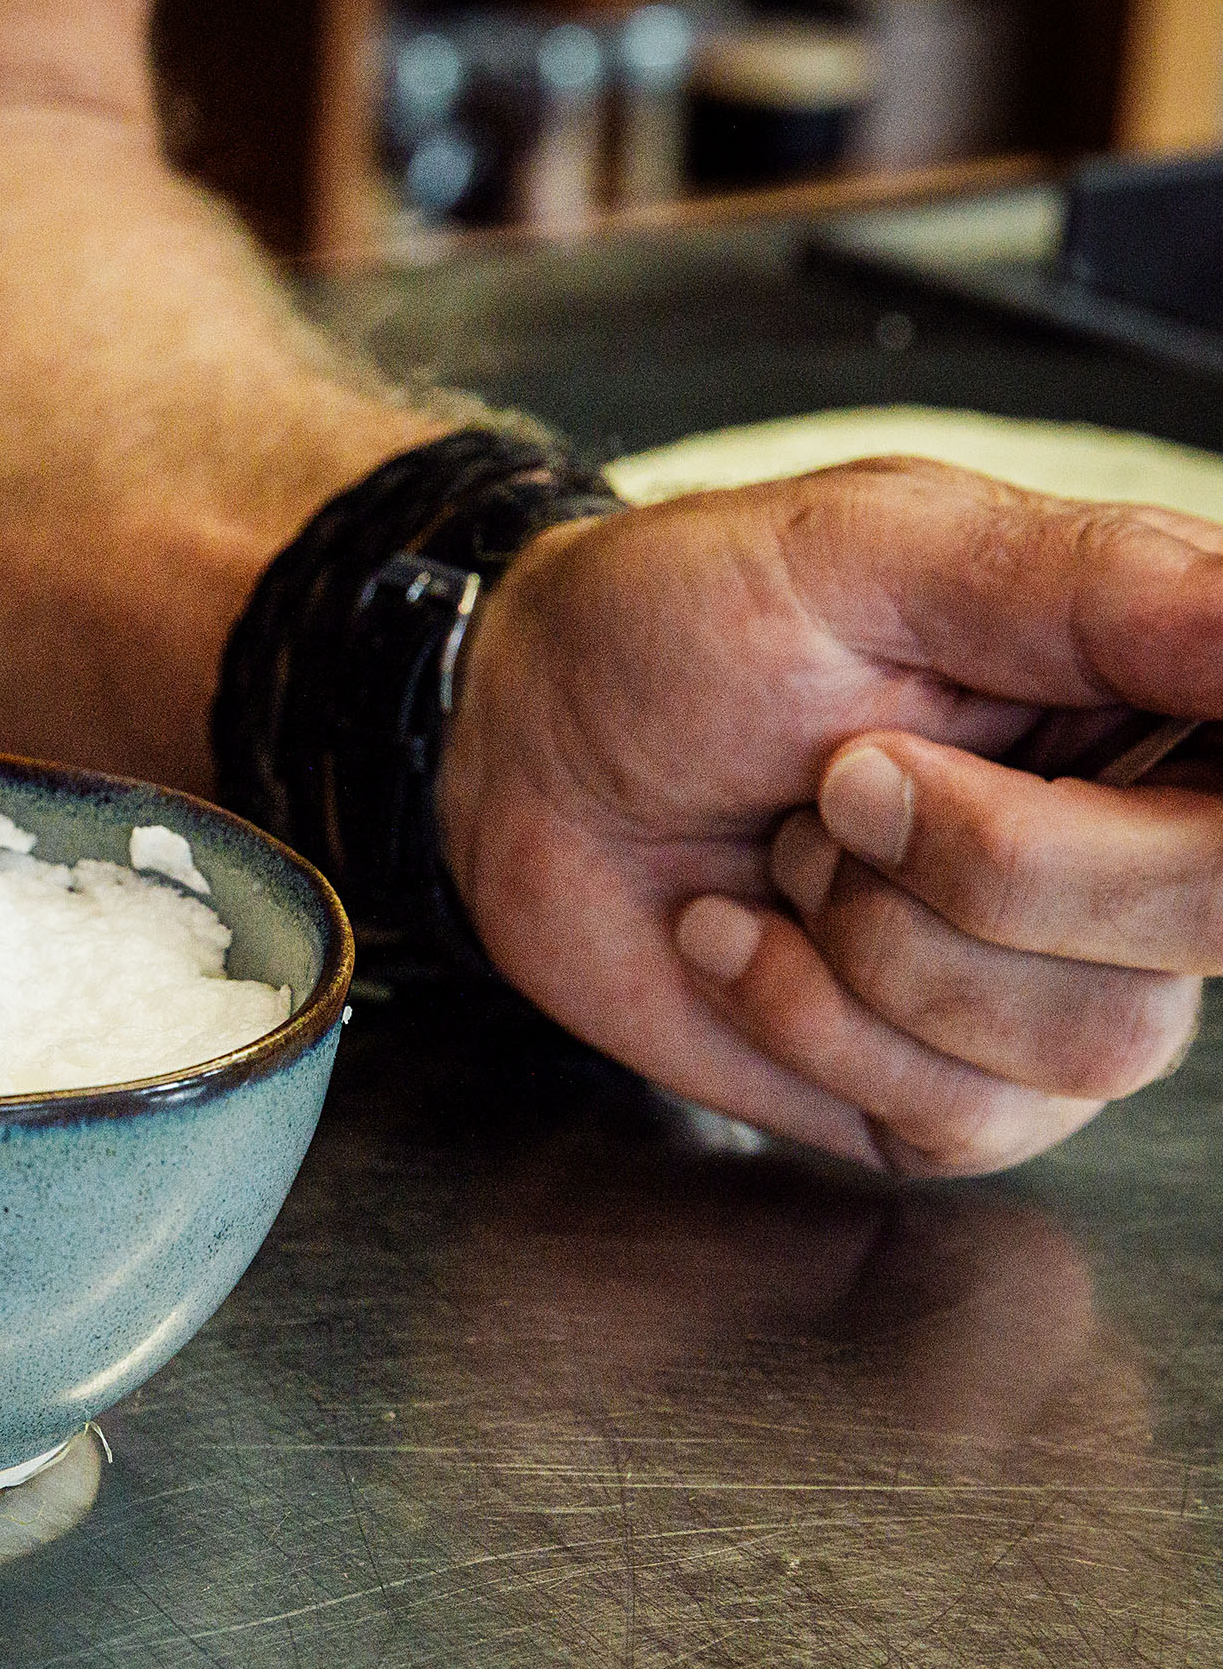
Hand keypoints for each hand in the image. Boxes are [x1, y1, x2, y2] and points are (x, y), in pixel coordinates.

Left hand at [438, 458, 1221, 1173]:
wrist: (514, 753)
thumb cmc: (675, 626)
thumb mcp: (868, 551)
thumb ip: (1100, 586)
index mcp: (1162, 688)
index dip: (1190, 822)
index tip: (1063, 766)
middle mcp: (1140, 844)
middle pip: (1208, 917)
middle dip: (994, 861)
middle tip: (844, 778)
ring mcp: (1054, 984)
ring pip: (1095, 1041)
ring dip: (880, 941)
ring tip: (788, 844)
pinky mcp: (944, 1091)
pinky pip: (961, 1116)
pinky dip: (810, 1017)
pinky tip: (738, 931)